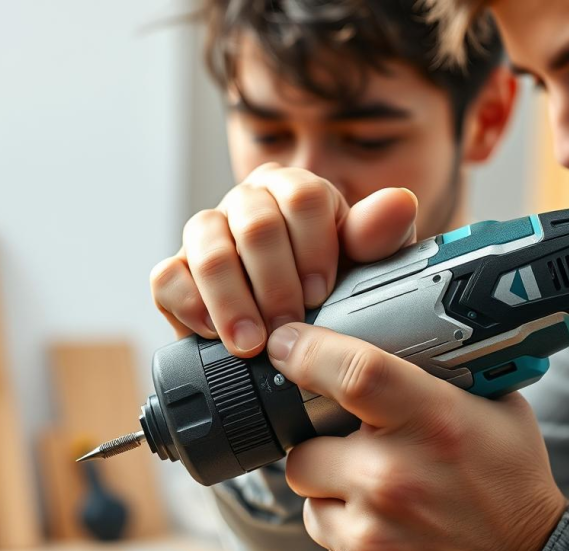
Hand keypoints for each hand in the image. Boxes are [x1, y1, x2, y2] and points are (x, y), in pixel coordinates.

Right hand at [150, 162, 417, 355]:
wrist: (298, 338)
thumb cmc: (334, 293)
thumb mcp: (367, 269)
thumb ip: (379, 237)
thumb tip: (399, 202)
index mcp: (297, 190)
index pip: (302, 195)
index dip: (313, 247)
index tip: (322, 292)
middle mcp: (249, 202)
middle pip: (255, 224)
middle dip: (275, 282)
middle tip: (290, 324)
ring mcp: (208, 233)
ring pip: (209, 247)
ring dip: (233, 300)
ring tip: (253, 342)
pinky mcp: (176, 271)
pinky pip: (169, 278)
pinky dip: (192, 307)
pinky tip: (215, 334)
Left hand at [268, 323, 567, 550]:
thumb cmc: (509, 486)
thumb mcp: (497, 412)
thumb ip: (443, 376)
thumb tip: (389, 339)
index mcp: (432, 423)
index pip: (352, 371)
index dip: (307, 351)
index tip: (286, 345)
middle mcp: (393, 477)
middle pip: (304, 448)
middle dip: (324, 449)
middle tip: (360, 454)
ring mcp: (371, 533)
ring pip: (309, 498)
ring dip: (334, 495)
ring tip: (383, 498)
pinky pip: (324, 542)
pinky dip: (348, 535)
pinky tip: (390, 532)